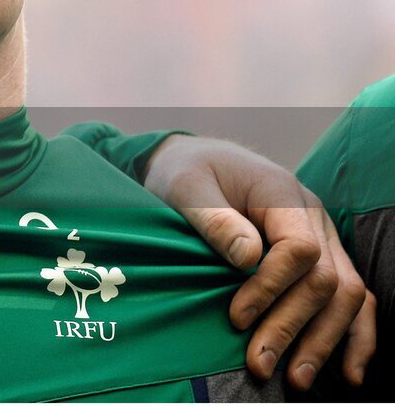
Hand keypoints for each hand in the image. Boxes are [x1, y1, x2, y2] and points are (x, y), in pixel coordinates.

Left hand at [143, 134, 374, 390]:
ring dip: (324, 341)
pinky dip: (354, 335)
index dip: (271, 287)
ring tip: (295, 379)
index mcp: (281, 193)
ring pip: (346, 294)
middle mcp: (312, 216)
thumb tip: (247, 256)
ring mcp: (322, 236)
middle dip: (292, 326)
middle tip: (258, 363)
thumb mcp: (185, 187)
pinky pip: (353, 297)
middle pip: (324, 279)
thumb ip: (213, 218)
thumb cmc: (185, 172)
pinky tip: (348, 372)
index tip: (236, 317)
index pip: (298, 249)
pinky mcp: (320, 256)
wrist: (194, 161)